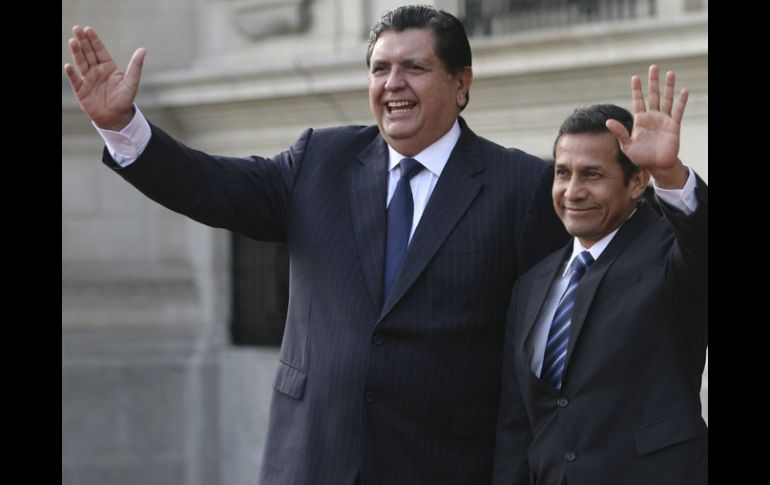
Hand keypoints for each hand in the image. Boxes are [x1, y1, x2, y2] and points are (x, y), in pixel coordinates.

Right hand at [64, 26, 145, 130]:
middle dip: (82, 41)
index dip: (94, 40)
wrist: (116, 118)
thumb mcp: (132, 82)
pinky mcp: (81, 90)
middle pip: (88, 53)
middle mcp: (96, 71)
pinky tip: (68, 66)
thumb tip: (143, 49)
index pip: (99, 50)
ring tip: (72, 41)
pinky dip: (71, 73)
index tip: (88, 29)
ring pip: (81, 63)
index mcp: (108, 67)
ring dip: (76, 52)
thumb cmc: (125, 100)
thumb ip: (135, 66)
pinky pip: (75, 80)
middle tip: (76, 29)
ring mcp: (88, 80)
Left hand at [606, 65, 688, 187]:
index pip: (638, 101)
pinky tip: (684, 91)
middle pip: (653, 95)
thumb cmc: (641, 157)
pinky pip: (678, 111)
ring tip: (670, 73)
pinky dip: (682, 101)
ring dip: (668, 86)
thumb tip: (608, 121)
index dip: (637, 89)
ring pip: (667, 99)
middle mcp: (652, 117)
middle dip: (653, 82)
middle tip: (653, 67)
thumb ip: (620, 133)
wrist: (657, 166)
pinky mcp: (674, 125)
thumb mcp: (627, 145)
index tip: (635, 77)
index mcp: (640, 120)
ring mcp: (664, 120)